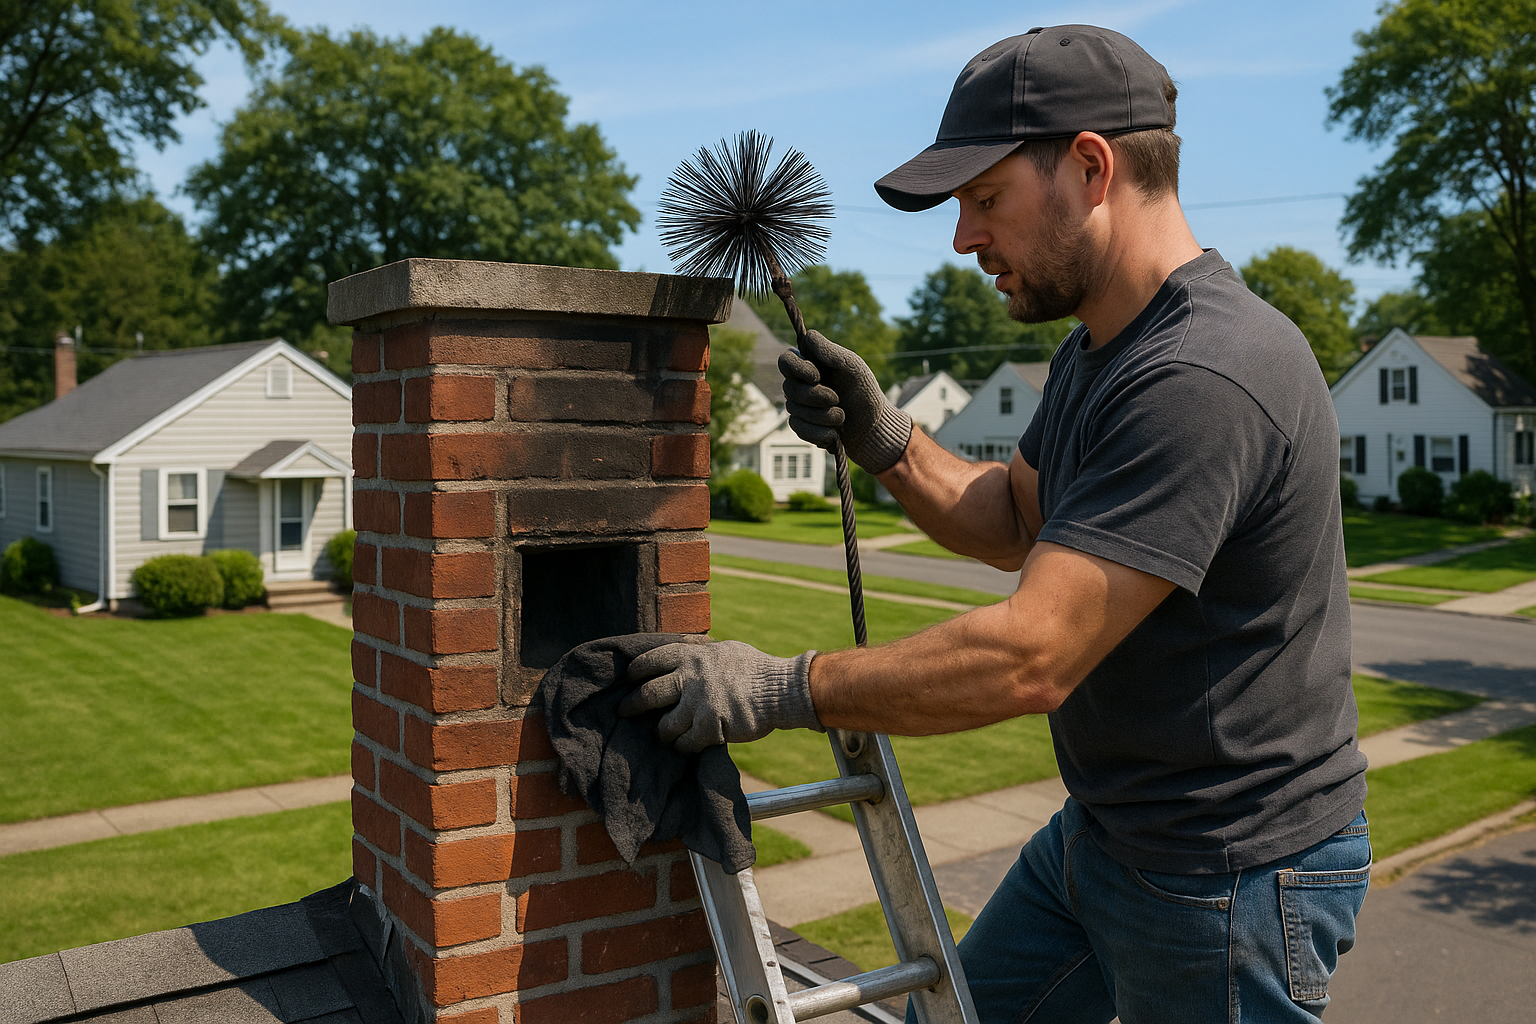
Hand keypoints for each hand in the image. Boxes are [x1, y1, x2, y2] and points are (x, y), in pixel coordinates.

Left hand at [617, 641, 820, 752]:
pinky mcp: (710, 726)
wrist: (781, 690)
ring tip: (662, 736)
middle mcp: (690, 677)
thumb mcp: (724, 650)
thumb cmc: (754, 669)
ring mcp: (699, 703)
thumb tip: (684, 649)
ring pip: (664, 725)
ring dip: (661, 733)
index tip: (628, 679)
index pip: (650, 661)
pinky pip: (685, 743)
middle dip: (632, 705)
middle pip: (648, 694)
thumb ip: (701, 653)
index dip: (635, 671)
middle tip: (623, 712)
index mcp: (692, 655)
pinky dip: (683, 746)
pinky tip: (685, 747)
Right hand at [778, 330, 912, 472]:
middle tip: (837, 399)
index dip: (797, 369)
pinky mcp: (802, 426)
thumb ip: (832, 352)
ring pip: (795, 410)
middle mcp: (800, 384)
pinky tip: (835, 432)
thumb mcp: (853, 367)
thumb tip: (809, 337)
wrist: (873, 426)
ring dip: (823, 416)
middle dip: (816, 396)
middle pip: (789, 388)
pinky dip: (821, 432)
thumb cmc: (864, 391)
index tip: (817, 376)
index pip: (785, 360)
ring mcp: (798, 406)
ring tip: (842, 416)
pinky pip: (799, 428)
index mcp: (810, 364)